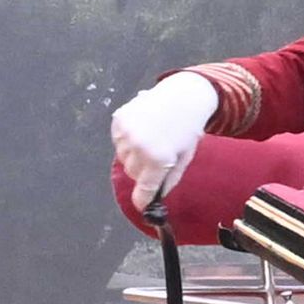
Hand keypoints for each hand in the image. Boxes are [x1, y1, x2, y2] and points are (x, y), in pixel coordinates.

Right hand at [110, 72, 217, 202]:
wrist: (182, 97)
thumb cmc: (187, 129)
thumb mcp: (184, 157)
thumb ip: (170, 179)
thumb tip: (156, 197)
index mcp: (159, 159)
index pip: (144, 190)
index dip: (142, 201)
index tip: (142, 206)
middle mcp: (139, 148)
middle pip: (132, 174)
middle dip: (143, 171)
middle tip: (157, 158)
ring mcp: (126, 133)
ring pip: (123, 158)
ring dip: (134, 155)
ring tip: (151, 140)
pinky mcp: (118, 120)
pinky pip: (117, 141)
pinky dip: (127, 140)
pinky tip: (143, 129)